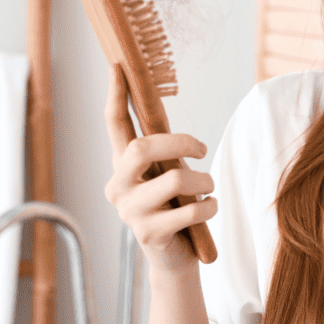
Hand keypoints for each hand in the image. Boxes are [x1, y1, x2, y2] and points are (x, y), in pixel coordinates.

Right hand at [103, 64, 218, 276]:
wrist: (174, 258)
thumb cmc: (174, 209)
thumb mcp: (168, 175)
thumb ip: (165, 154)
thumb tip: (174, 124)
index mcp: (121, 166)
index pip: (114, 124)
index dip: (116, 95)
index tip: (118, 65)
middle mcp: (118, 186)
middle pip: (142, 148)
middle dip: (181, 142)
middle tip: (202, 149)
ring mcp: (130, 212)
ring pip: (174, 180)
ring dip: (204, 182)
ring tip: (209, 189)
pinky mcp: (148, 234)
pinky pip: (189, 211)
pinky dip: (209, 207)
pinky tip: (209, 210)